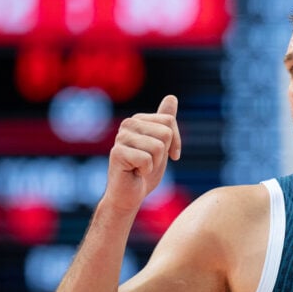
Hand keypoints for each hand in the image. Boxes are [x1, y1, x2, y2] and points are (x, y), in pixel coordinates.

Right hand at [106, 94, 181, 212]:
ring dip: (155, 163)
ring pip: (158, 147)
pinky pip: (147, 159)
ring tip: (141, 167)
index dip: (175, 142)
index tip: (168, 155)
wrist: (129, 195)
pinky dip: (146, 171)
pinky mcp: (117, 153)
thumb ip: (165, 121)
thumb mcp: (162, 144)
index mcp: (139, 119)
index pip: (169, 121)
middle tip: (150, 162)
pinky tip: (135, 172)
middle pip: (165, 133)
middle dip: (164, 154)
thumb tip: (171, 97)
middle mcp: (128, 124)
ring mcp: (121, 137)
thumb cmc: (145, 171)